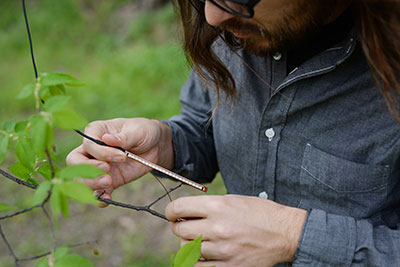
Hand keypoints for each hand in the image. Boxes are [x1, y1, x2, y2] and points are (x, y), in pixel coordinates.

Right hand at [66, 118, 173, 205]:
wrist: (155, 146)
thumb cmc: (143, 131)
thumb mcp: (137, 130)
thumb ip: (123, 136)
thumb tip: (107, 139)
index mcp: (95, 131)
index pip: (88, 144)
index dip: (102, 152)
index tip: (122, 156)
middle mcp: (92, 150)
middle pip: (75, 163)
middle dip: (88, 170)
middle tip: (107, 172)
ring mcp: (97, 167)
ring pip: (81, 179)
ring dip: (91, 184)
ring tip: (109, 183)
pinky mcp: (107, 180)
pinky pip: (97, 192)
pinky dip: (100, 198)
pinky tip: (108, 200)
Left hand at [165, 195, 306, 266]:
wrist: (284, 233)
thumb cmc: (259, 213)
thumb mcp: (233, 200)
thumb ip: (208, 206)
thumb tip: (185, 212)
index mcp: (218, 207)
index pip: (178, 208)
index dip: (170, 211)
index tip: (173, 214)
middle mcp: (217, 228)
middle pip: (179, 230)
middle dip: (179, 227)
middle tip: (187, 226)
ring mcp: (222, 250)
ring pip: (187, 249)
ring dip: (189, 244)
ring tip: (200, 239)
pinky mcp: (229, 266)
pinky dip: (196, 261)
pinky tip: (203, 255)